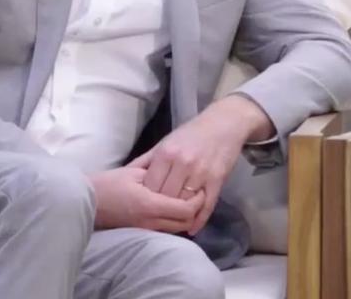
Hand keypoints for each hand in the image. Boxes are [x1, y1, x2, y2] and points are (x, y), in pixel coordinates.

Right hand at [90, 166, 205, 231]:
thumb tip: (180, 176)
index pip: (185, 210)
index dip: (197, 200)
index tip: (199, 188)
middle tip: (196, 193)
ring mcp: (145, 230)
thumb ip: (159, 176)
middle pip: (185, 223)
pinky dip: (173, 220)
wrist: (84, 202)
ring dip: (184, 216)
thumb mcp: (134, 172)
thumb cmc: (108, 183)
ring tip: (185, 199)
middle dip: (194, 210)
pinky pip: (164, 229)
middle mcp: (150, 222)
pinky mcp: (140, 232)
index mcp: (150, 205)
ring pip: (176, 228)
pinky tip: (171, 207)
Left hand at [131, 94, 273, 234]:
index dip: (146, 198)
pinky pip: (206, 205)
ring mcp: (201, 173)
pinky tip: (191, 228)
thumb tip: (126, 176)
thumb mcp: (165, 142)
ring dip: (178, 214)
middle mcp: (183, 164)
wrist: (224, 123)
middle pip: (166, 197)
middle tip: (158, 215)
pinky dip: (198, 220)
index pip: (150, 187)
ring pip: (184, 203)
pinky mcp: (217, 180)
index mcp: (166, 154)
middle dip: (161, 207)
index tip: (145, 204)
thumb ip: (147, 160)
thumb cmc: (191, 133)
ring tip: (172, 221)